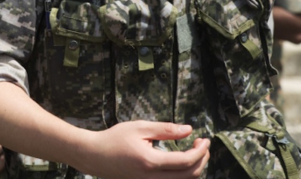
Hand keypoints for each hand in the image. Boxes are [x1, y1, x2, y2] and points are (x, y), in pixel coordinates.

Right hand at [76, 121, 209, 178]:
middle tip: (202, 145)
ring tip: (195, 152)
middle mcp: (152, 178)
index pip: (186, 161)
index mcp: (150, 162)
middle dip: (202, 160)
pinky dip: (183, 175)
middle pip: (189, 176)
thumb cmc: (115, 139)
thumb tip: (188, 130)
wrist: (95, 156)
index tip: (204, 139)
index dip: (200, 151)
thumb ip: (165, 129)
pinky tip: (182, 162)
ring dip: (195, 168)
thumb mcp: (139, 128)